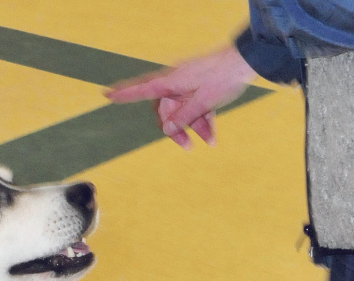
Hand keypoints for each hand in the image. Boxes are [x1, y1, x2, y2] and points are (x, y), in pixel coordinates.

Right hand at [106, 46, 257, 148]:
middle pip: (166, 110)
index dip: (123, 94)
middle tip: (187, 147)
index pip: (141, 89)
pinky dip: (203, 120)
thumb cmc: (224, 77)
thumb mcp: (203, 102)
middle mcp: (176, 82)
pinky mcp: (200, 86)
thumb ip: (183, 117)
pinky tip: (212, 136)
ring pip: (184, 111)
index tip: (105, 94)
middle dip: (176, 129)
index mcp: (172, 82)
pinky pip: (195, 106)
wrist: (248, 61)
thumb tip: (166, 127)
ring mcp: (189, 84)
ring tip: (209, 142)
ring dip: (194, 128)